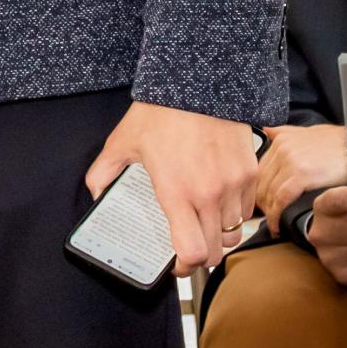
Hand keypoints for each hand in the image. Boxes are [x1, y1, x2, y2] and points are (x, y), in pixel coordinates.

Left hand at [85, 100, 259, 273]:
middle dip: (201, 254)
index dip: (183, 267)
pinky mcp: (251, 170)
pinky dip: (235, 211)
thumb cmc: (162, 110)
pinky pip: (247, 207)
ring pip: (234, 231)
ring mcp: (235, 183)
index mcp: (178, 192)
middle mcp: (211, 194)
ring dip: (219, 234)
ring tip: (202, 222)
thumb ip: (104, 172)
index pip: (192, 253)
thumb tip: (96, 193)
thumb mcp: (123, 141)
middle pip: (216, 250)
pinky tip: (218, 199)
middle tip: (187, 244)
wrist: (199, 80)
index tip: (174, 263)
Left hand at [256, 123, 346, 232]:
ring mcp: (290, 160)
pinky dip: (276, 215)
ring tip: (274, 225)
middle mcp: (282, 147)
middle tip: (268, 219)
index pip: (260, 171)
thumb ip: (288, 134)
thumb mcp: (311, 133)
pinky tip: (279, 226)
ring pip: (268, 192)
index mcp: (281, 139)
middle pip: (261, 182)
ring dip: (269, 212)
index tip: (262, 205)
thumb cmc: (342, 144)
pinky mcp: (301, 174)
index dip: (259, 190)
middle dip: (262, 203)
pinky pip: (281, 199)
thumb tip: (269, 131)